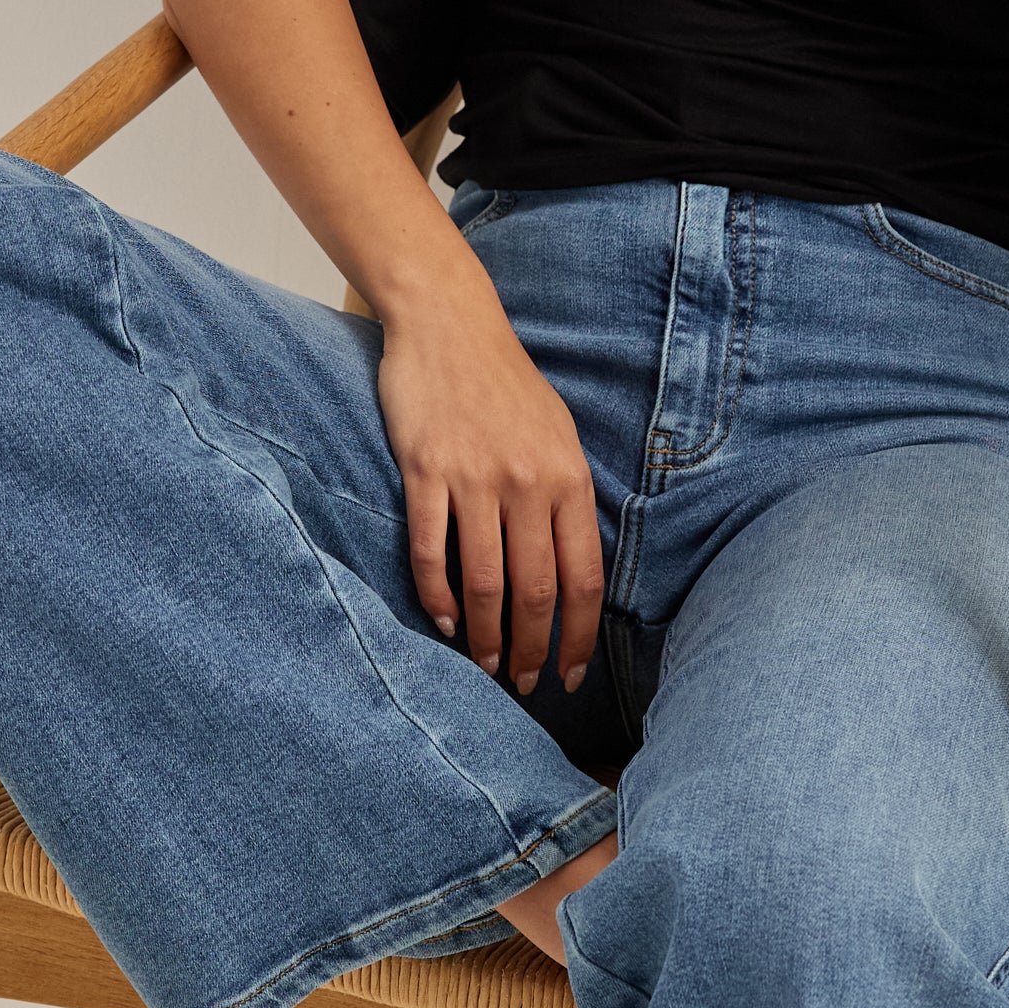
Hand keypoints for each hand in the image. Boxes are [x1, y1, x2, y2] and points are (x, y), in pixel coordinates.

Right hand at [375, 278, 605, 697]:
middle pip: (535, 591)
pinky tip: (444, 621)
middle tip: (522, 682)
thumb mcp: (558, 434)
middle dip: (531, 649)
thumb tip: (573, 567)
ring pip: (485, 581)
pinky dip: (437, 595)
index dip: (579, 635)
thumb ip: (568, 496)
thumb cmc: (506, 383)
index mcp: (568, 477)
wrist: (449, 324)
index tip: (571, 672)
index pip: (582, 577)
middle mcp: (527, 483)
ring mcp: (474, 478)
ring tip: (483, 665)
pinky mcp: (426, 471)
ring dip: (485, 636)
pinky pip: (431, 550)